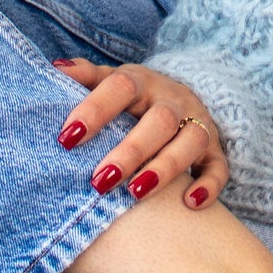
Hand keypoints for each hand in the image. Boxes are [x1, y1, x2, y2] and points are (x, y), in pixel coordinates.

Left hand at [52, 57, 226, 209]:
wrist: (182, 97)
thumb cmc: (134, 97)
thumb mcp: (111, 81)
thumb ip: (85, 77)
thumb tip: (53, 69)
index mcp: (142, 81)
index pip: (121, 86)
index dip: (95, 109)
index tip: (67, 137)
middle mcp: (173, 100)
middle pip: (159, 120)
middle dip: (131, 150)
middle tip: (100, 180)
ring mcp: (197, 123)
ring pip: (191, 140)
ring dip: (165, 167)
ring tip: (136, 193)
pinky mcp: (215, 150)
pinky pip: (219, 167)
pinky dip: (209, 184)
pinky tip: (189, 203)